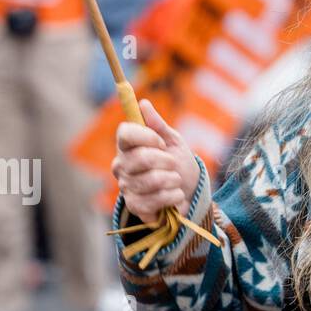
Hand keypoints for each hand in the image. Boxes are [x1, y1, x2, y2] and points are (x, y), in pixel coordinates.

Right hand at [111, 99, 199, 224]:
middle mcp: (121, 165)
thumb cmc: (178, 164)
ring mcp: (126, 187)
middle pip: (141, 158)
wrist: (190, 192)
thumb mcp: (173, 141)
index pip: (125, 134)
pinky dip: (173, 196)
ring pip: (152, 180)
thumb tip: (144, 104)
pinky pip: (156, 200)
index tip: (161, 142)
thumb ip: (158, 125)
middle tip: (174, 164)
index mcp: (127, 146)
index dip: (146, 136)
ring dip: (173, 179)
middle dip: (166, 160)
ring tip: (176, 180)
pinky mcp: (135, 206)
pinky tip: (175, 195)